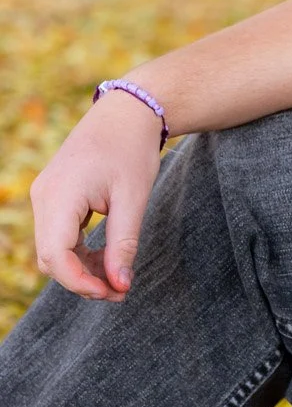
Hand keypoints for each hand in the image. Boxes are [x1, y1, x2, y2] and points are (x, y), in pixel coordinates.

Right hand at [29, 92, 164, 300]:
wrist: (126, 114)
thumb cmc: (131, 150)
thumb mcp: (133, 199)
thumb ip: (124, 245)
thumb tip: (120, 286)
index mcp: (59, 196)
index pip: (56, 256)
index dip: (81, 283)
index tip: (114, 293)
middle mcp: (43, 197)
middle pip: (50, 258)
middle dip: (83, 280)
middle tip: (121, 291)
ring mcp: (45, 197)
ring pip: (53, 250)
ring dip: (82, 269)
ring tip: (119, 278)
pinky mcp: (53, 198)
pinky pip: (58, 237)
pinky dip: (80, 253)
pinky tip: (109, 259)